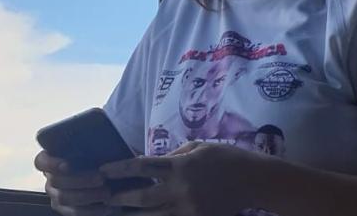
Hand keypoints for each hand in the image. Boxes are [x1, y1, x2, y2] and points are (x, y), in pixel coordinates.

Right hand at [34, 150, 113, 215]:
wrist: (109, 177)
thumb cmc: (99, 157)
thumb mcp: (92, 148)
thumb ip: (87, 145)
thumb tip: (93, 137)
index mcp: (52, 159)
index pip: (41, 161)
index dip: (51, 164)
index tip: (66, 165)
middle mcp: (51, 178)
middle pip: (57, 181)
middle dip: (81, 180)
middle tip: (101, 178)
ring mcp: (56, 195)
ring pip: (65, 197)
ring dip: (88, 195)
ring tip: (107, 192)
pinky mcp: (66, 209)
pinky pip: (74, 212)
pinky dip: (92, 210)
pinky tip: (107, 206)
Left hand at [99, 142, 258, 215]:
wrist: (254, 180)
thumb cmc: (225, 158)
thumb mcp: (197, 147)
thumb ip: (173, 156)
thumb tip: (152, 165)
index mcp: (180, 166)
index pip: (142, 167)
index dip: (119, 169)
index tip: (103, 170)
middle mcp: (181, 189)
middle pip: (142, 196)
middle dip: (120, 198)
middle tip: (104, 199)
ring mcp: (189, 209)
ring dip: (134, 215)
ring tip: (117, 213)